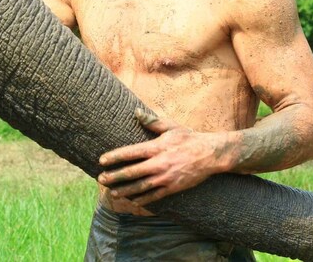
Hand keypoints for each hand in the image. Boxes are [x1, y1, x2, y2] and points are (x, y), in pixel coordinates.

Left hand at [96, 108, 233, 205]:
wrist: (211, 155)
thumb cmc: (189, 138)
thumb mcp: (171, 127)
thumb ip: (152, 121)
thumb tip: (136, 111)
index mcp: (156, 147)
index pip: (130, 153)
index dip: (115, 157)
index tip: (102, 160)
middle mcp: (159, 163)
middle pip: (132, 172)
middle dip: (115, 176)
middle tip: (101, 179)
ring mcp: (166, 177)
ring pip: (141, 187)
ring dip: (125, 190)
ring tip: (113, 192)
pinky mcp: (173, 187)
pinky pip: (155, 196)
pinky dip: (142, 199)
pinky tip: (133, 201)